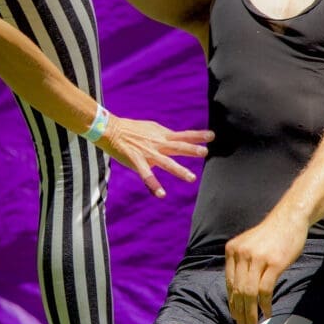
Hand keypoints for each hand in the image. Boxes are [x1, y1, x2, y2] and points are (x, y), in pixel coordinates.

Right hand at [98, 115, 212, 197]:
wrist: (111, 130)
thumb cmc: (131, 129)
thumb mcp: (151, 129)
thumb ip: (164, 135)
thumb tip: (176, 138)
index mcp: (162, 135)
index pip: (183, 135)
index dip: (197, 136)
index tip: (212, 136)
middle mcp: (157, 143)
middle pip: (177, 146)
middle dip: (191, 149)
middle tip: (205, 152)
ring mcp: (148, 153)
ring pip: (166, 162)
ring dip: (179, 170)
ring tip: (192, 178)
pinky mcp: (137, 161)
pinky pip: (147, 175)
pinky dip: (154, 185)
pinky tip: (162, 195)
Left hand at [224, 217, 305, 323]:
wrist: (290, 218)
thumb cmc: (271, 235)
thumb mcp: (249, 245)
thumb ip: (242, 263)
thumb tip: (239, 292)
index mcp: (232, 250)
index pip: (229, 283)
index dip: (232, 302)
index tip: (235, 315)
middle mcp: (241, 254)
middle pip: (237, 290)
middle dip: (240, 312)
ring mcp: (257, 258)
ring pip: (249, 293)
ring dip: (251, 313)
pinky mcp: (274, 263)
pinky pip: (265, 290)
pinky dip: (264, 304)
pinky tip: (267, 312)